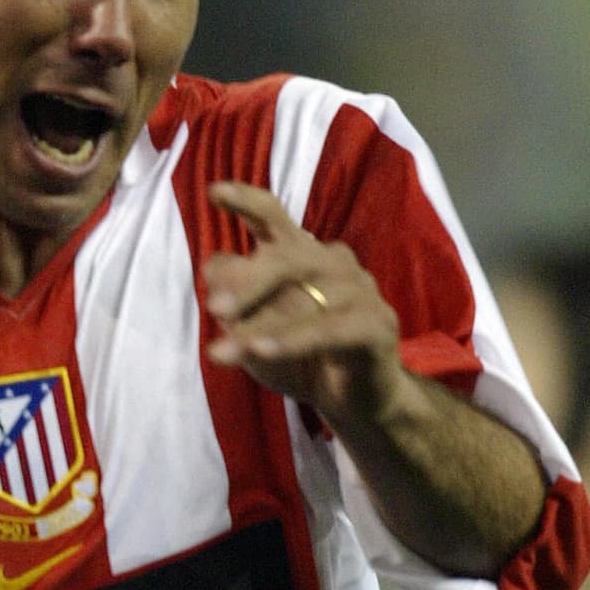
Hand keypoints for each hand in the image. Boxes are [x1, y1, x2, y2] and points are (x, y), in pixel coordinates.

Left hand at [202, 181, 404, 432]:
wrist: (352, 398)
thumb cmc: (297, 354)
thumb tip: (211, 269)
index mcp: (300, 254)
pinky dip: (292, 340)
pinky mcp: (377, 324)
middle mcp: (332, 262)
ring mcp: (360, 290)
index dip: (247, 201)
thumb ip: (233, 299)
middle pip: (287, 257)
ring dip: (259, 326)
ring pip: (305, 299)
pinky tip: (262, 351)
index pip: (273, 217)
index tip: (215, 192)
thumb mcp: (252, 328)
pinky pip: (329, 329)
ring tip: (220, 353)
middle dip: (248, 282)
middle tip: (215, 308)